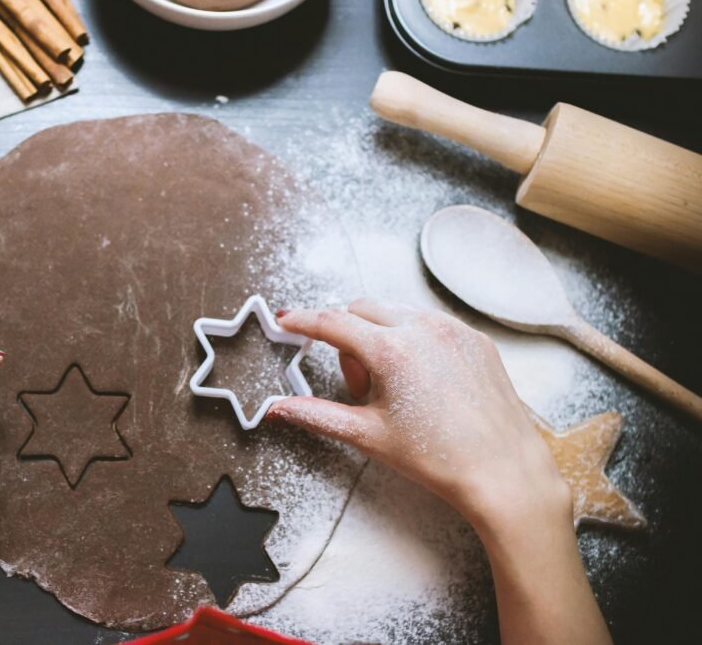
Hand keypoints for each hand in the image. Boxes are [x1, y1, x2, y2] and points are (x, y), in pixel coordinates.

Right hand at [270, 301, 611, 644]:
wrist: (503, 472)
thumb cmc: (439, 458)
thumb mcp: (368, 435)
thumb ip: (316, 414)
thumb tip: (279, 409)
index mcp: (391, 350)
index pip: (331, 322)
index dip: (302, 321)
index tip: (286, 320)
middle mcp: (423, 329)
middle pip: (361, 310)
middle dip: (347, 338)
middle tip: (359, 385)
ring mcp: (453, 330)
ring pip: (396, 313)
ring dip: (380, 336)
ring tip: (395, 387)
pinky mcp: (476, 339)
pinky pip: (430, 324)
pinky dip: (414, 341)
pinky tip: (424, 382)